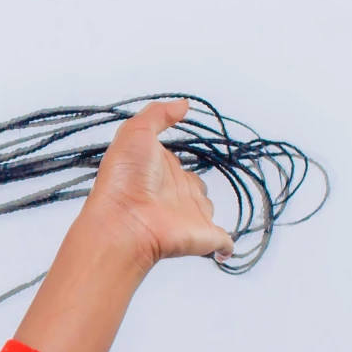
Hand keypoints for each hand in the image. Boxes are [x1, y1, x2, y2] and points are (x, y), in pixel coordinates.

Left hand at [78, 99, 235, 267]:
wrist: (126, 223)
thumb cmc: (126, 178)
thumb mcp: (135, 133)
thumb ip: (158, 115)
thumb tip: (183, 104)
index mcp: (158, 171)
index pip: (174, 163)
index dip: (175, 159)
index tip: (179, 155)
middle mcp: (173, 193)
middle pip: (193, 185)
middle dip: (194, 184)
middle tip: (189, 184)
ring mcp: (188, 216)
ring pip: (206, 208)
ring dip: (205, 208)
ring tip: (197, 211)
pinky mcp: (204, 236)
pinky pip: (223, 241)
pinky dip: (226, 245)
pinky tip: (225, 247)